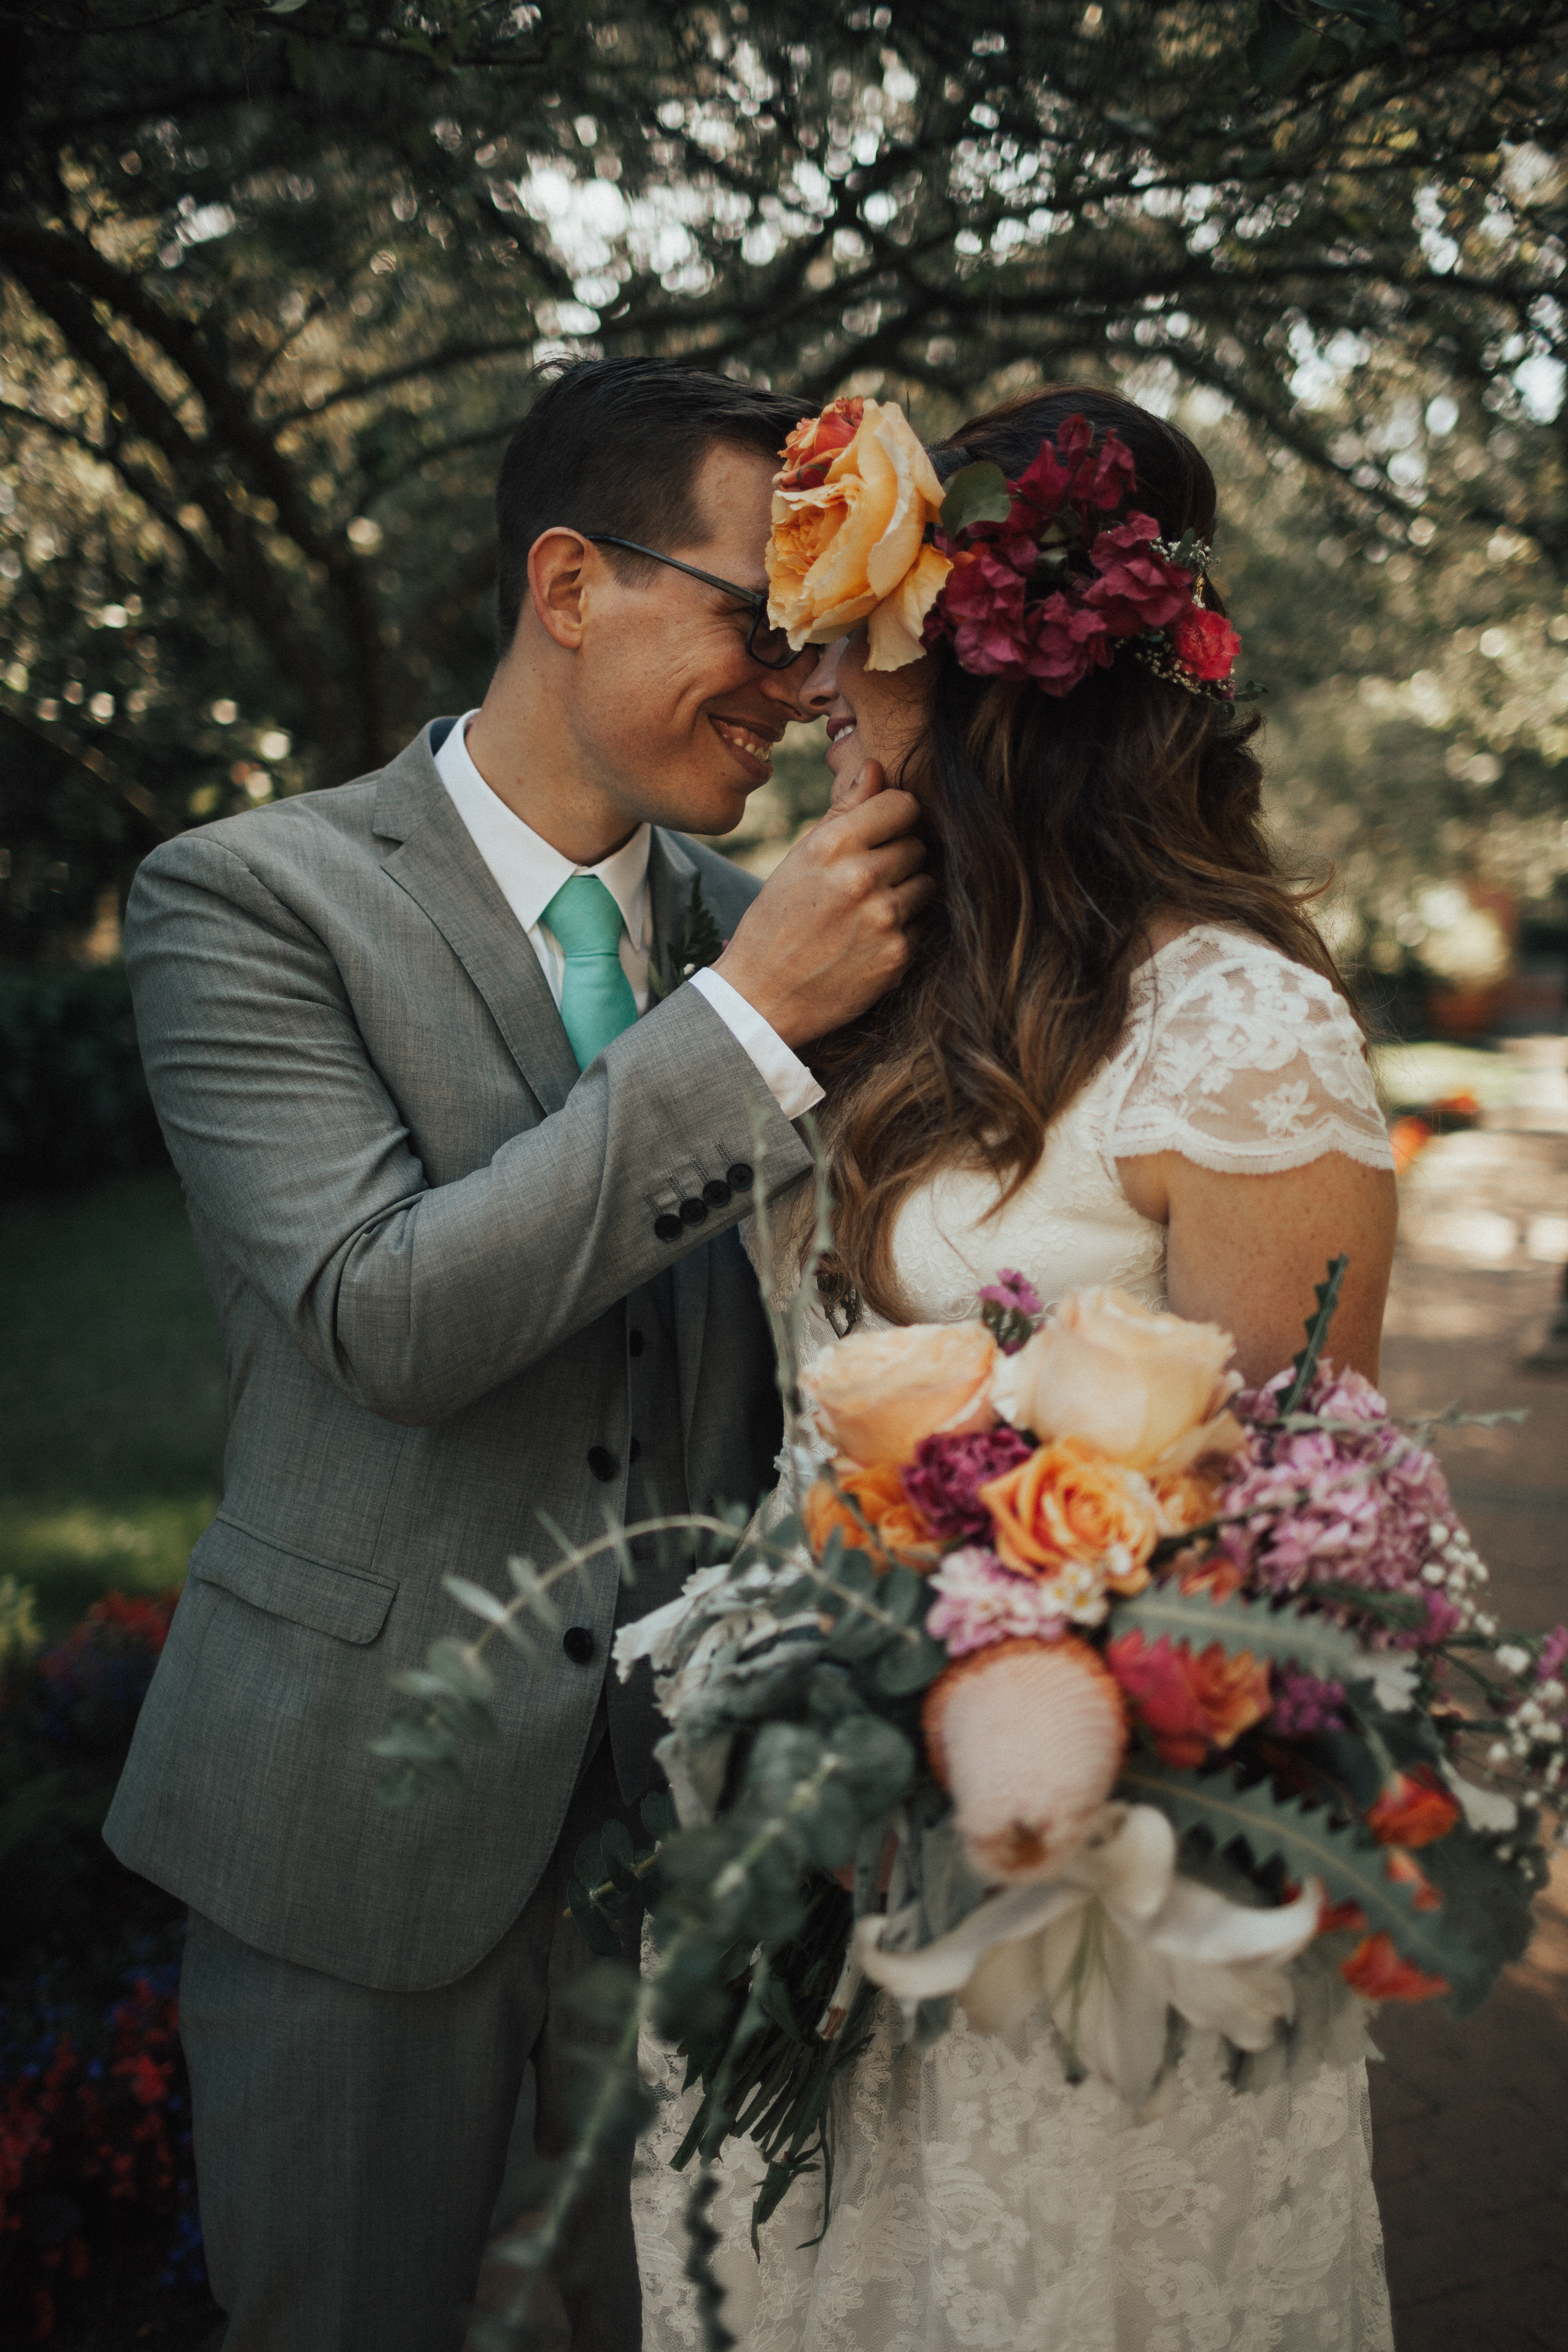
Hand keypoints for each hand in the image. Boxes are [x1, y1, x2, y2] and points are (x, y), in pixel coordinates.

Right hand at [713, 761, 933, 1048]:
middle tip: (866, 882)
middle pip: (916, 845)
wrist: (761, 998)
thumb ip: (842, 812)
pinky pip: (920, 927)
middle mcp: (860, 877)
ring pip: (925, 885)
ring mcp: (883, 918)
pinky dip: (900, 933)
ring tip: (866, 913)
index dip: (896, 817)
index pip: (902, 804)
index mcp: (832, 845)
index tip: (884, 832)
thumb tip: (876, 766)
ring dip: (904, 895)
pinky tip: (866, 944)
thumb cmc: (776, 922)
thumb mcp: (798, 860)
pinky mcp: (896, 956)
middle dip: (898, 859)